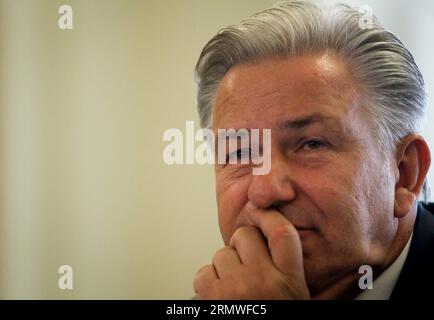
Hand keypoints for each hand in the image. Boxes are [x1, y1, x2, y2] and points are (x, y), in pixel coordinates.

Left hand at [193, 203, 310, 298]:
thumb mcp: (298, 301)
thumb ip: (298, 275)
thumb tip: (302, 251)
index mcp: (290, 283)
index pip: (283, 234)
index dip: (270, 216)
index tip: (261, 211)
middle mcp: (264, 281)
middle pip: (246, 236)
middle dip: (243, 246)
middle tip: (247, 265)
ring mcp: (235, 288)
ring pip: (221, 253)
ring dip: (224, 268)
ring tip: (235, 291)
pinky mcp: (211, 297)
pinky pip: (203, 272)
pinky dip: (208, 283)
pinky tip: (220, 298)